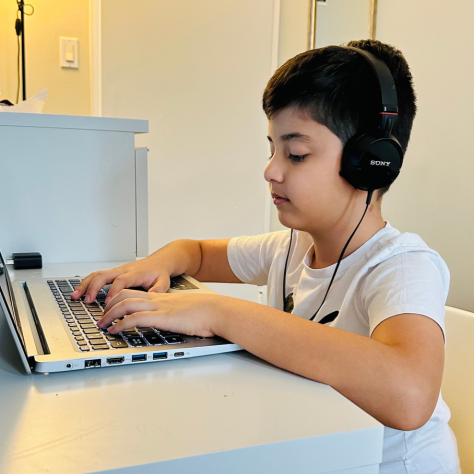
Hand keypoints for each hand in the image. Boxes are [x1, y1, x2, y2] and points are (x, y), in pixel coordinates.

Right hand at [71, 257, 172, 303]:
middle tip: (87, 301)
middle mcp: (124, 270)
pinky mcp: (114, 272)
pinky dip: (87, 283)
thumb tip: (152, 298)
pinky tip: (80, 292)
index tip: (107, 303)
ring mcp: (117, 270)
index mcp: (135, 273)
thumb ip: (159, 290)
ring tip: (76, 296)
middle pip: (104, 275)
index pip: (121, 281)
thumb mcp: (164, 282)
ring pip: (97, 274)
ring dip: (86, 285)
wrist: (160, 262)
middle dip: (94, 288)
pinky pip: (97, 275)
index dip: (113, 291)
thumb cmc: (160, 273)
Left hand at [97, 289, 220, 337]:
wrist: (218, 310)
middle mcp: (158, 300)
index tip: (111, 309)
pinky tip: (115, 330)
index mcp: (163, 298)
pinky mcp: (163, 318)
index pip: (134, 292)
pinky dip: (121, 324)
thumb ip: (174, 313)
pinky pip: (135, 318)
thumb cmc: (207, 312)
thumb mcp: (185, 310)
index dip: (119, 299)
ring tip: (103, 325)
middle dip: (109, 305)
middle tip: (102, 317)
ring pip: (125, 303)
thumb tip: (172, 322)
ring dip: (110, 315)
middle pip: (125, 294)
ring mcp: (159, 307)